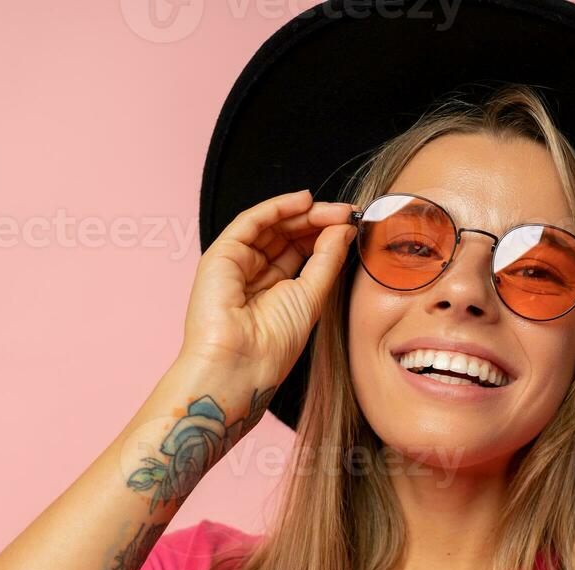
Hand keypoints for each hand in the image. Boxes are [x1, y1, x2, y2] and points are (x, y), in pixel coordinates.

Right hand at [181, 188, 356, 383]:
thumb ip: (327, 259)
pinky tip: (304, 201)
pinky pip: (251, 221)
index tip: (353, 225)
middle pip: (287, 235)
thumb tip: (345, 228)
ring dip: (303, 212)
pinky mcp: (221, 254)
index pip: (301, 251)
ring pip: (271, 225)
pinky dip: (277, 207)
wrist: (241, 363)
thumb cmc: (273, 343)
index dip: (326, 235)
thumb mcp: (312, 296)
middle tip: (347, 212)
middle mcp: (254, 273)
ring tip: (332, 209)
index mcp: (275, 289)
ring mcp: (237, 263)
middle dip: (318, 221)